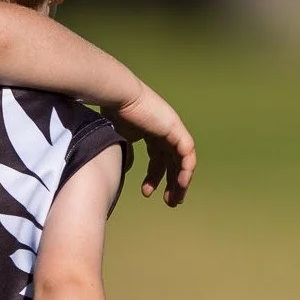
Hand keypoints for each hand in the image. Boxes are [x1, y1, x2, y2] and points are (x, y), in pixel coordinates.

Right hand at [111, 85, 194, 205]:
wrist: (118, 97)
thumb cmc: (112, 114)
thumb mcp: (119, 139)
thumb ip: (125, 153)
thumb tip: (127, 168)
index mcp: (152, 132)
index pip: (159, 158)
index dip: (155, 177)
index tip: (148, 193)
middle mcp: (165, 131)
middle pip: (173, 162)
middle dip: (171, 183)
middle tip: (170, 202)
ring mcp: (173, 129)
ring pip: (183, 161)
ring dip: (180, 181)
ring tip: (175, 199)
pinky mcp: (176, 129)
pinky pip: (187, 154)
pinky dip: (185, 170)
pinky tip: (180, 184)